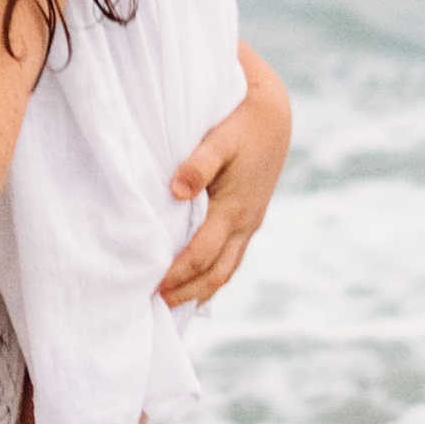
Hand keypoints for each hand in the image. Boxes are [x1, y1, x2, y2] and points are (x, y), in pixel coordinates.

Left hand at [160, 44, 291, 309]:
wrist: (273, 117)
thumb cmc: (240, 126)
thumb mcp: (218, 139)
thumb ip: (197, 165)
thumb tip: (176, 190)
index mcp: (234, 209)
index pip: (202, 254)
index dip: (177, 274)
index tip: (152, 287)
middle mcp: (245, 223)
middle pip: (216, 273)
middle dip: (187, 292)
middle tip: (155, 305)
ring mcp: (250, 224)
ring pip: (227, 270)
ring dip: (201, 289)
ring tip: (172, 303)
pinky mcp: (249, 219)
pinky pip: (232, 258)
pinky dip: (214, 276)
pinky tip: (196, 282)